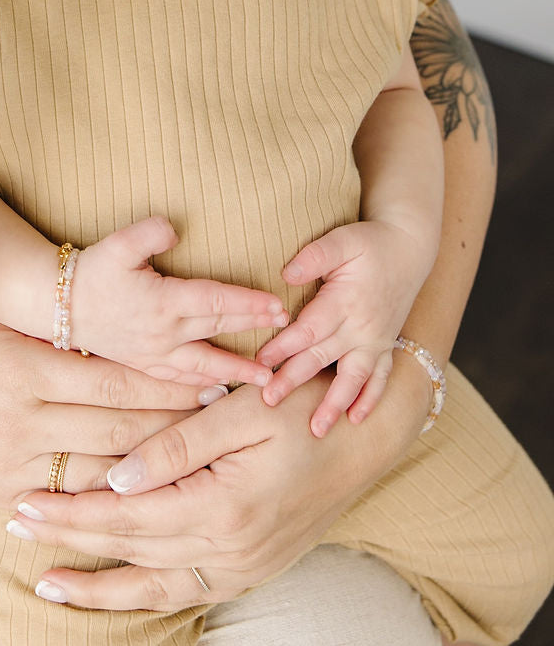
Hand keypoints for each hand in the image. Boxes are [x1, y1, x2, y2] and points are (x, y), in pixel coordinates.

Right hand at [0, 296, 209, 508]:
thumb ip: (48, 319)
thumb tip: (116, 298)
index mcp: (21, 368)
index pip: (112, 378)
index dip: (164, 381)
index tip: (206, 377)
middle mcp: (20, 420)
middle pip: (118, 426)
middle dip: (173, 421)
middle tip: (217, 412)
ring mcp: (13, 463)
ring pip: (103, 467)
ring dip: (152, 459)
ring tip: (195, 448)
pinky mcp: (6, 492)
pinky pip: (72, 493)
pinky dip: (113, 488)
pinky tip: (145, 480)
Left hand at [6, 361, 428, 611]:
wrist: (368, 438)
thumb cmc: (303, 407)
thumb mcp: (239, 410)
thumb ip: (175, 444)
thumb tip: (115, 477)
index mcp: (223, 506)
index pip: (126, 515)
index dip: (72, 512)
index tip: (25, 503)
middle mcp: (232, 549)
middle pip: (131, 551)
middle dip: (70, 541)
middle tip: (17, 527)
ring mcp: (244, 568)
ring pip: (155, 587)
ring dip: (100, 586)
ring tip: (49, 581)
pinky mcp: (252, 571)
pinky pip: (186, 594)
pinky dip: (144, 595)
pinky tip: (114, 590)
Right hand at [73, 216, 286, 387]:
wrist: (59, 305)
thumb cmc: (91, 272)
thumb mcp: (118, 243)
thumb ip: (150, 232)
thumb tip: (177, 228)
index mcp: (163, 301)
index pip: (216, 301)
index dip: (248, 303)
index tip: (277, 304)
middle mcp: (164, 332)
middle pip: (219, 330)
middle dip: (255, 330)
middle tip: (288, 331)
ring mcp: (154, 353)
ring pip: (205, 364)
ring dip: (237, 369)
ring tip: (266, 379)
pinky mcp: (144, 365)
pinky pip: (180, 380)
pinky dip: (204, 386)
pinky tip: (219, 392)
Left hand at [256, 219, 435, 433]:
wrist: (409, 247)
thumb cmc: (370, 241)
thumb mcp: (341, 239)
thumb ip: (314, 256)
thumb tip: (284, 274)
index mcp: (345, 301)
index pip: (309, 329)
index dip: (283, 347)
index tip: (260, 363)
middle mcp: (362, 326)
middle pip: (322, 358)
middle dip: (294, 380)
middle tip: (269, 401)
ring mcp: (376, 340)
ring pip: (353, 378)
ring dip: (334, 404)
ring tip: (316, 430)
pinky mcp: (385, 345)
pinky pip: (380, 379)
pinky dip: (370, 400)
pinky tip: (356, 420)